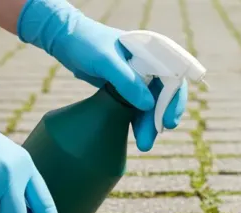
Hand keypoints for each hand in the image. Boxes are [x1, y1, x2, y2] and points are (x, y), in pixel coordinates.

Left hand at [17, 0, 187, 151]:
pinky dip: (138, 121)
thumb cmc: (86, 43)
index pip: (174, 76)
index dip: (175, 99)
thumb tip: (148, 104)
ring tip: (144, 144)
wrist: (65, 40)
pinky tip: (137, 136)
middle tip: (155, 135)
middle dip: (161, 116)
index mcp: (152, 51)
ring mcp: (138, 77)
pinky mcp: (126, 87)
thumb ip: (127, 81)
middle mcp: (150, 64)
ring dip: (150, 123)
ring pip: (152, 104)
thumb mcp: (106, 60)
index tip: (168, 120)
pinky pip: (138, 107)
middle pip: (165, 94)